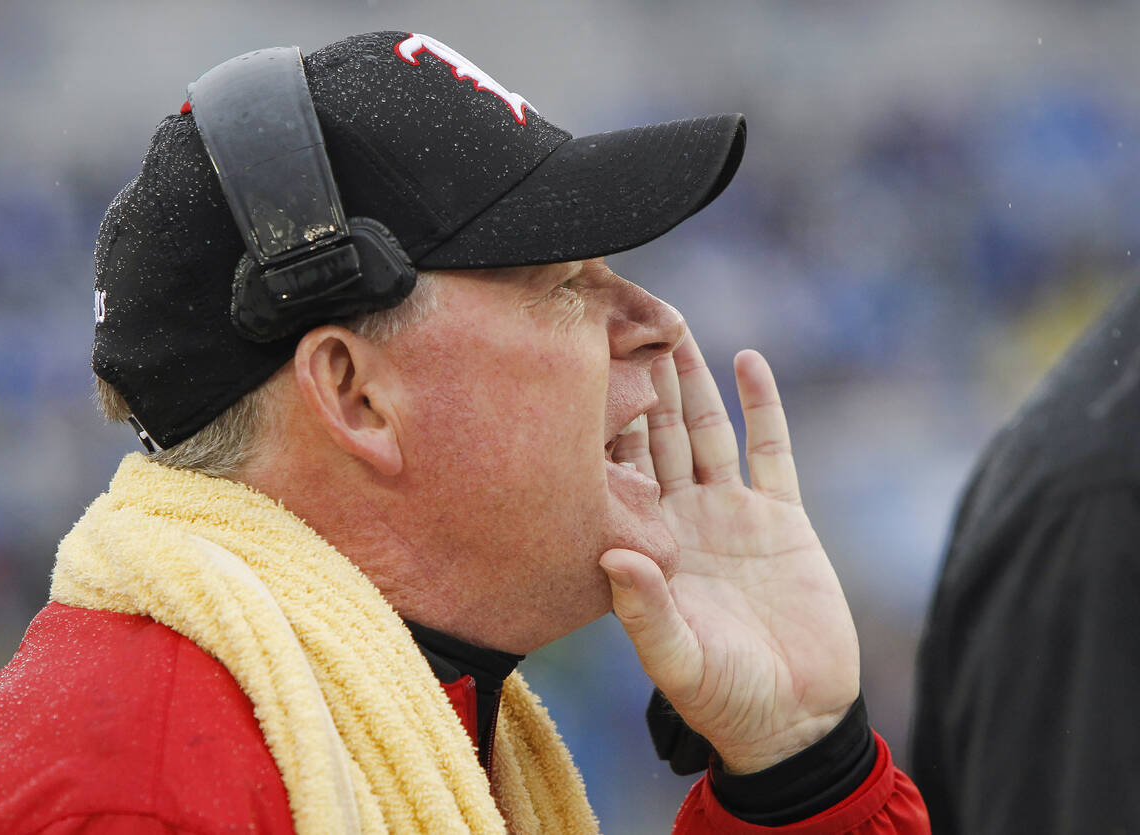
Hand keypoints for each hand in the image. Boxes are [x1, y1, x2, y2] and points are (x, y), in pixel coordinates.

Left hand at [600, 332, 859, 773]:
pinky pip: (770, 448)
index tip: (575, 371)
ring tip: (674, 329)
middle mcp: (682, 520)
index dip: (599, 424)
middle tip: (621, 326)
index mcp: (648, 547)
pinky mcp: (782, 516)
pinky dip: (762, 405)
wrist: (795, 717)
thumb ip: (644, 610)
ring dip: (692, 383)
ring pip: (706, 431)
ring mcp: (732, 514)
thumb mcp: (678, 659)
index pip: (615, 472)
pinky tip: (748, 361)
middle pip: (655, 437)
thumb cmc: (724, 699)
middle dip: (641, 385)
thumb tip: (613, 554)